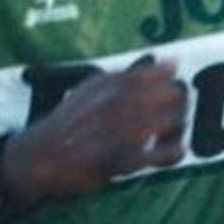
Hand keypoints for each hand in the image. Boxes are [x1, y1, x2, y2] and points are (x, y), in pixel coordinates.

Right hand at [1, 58, 186, 206]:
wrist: (42, 154)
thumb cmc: (73, 119)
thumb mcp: (93, 87)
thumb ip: (129, 75)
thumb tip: (167, 61)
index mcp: (106, 86)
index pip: (150, 74)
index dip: (168, 77)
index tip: (176, 78)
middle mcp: (112, 107)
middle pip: (163, 97)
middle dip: (179, 100)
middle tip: (181, 104)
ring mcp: (115, 135)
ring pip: (163, 124)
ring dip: (178, 124)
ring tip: (177, 125)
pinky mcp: (117, 162)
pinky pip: (154, 157)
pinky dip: (171, 152)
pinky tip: (180, 148)